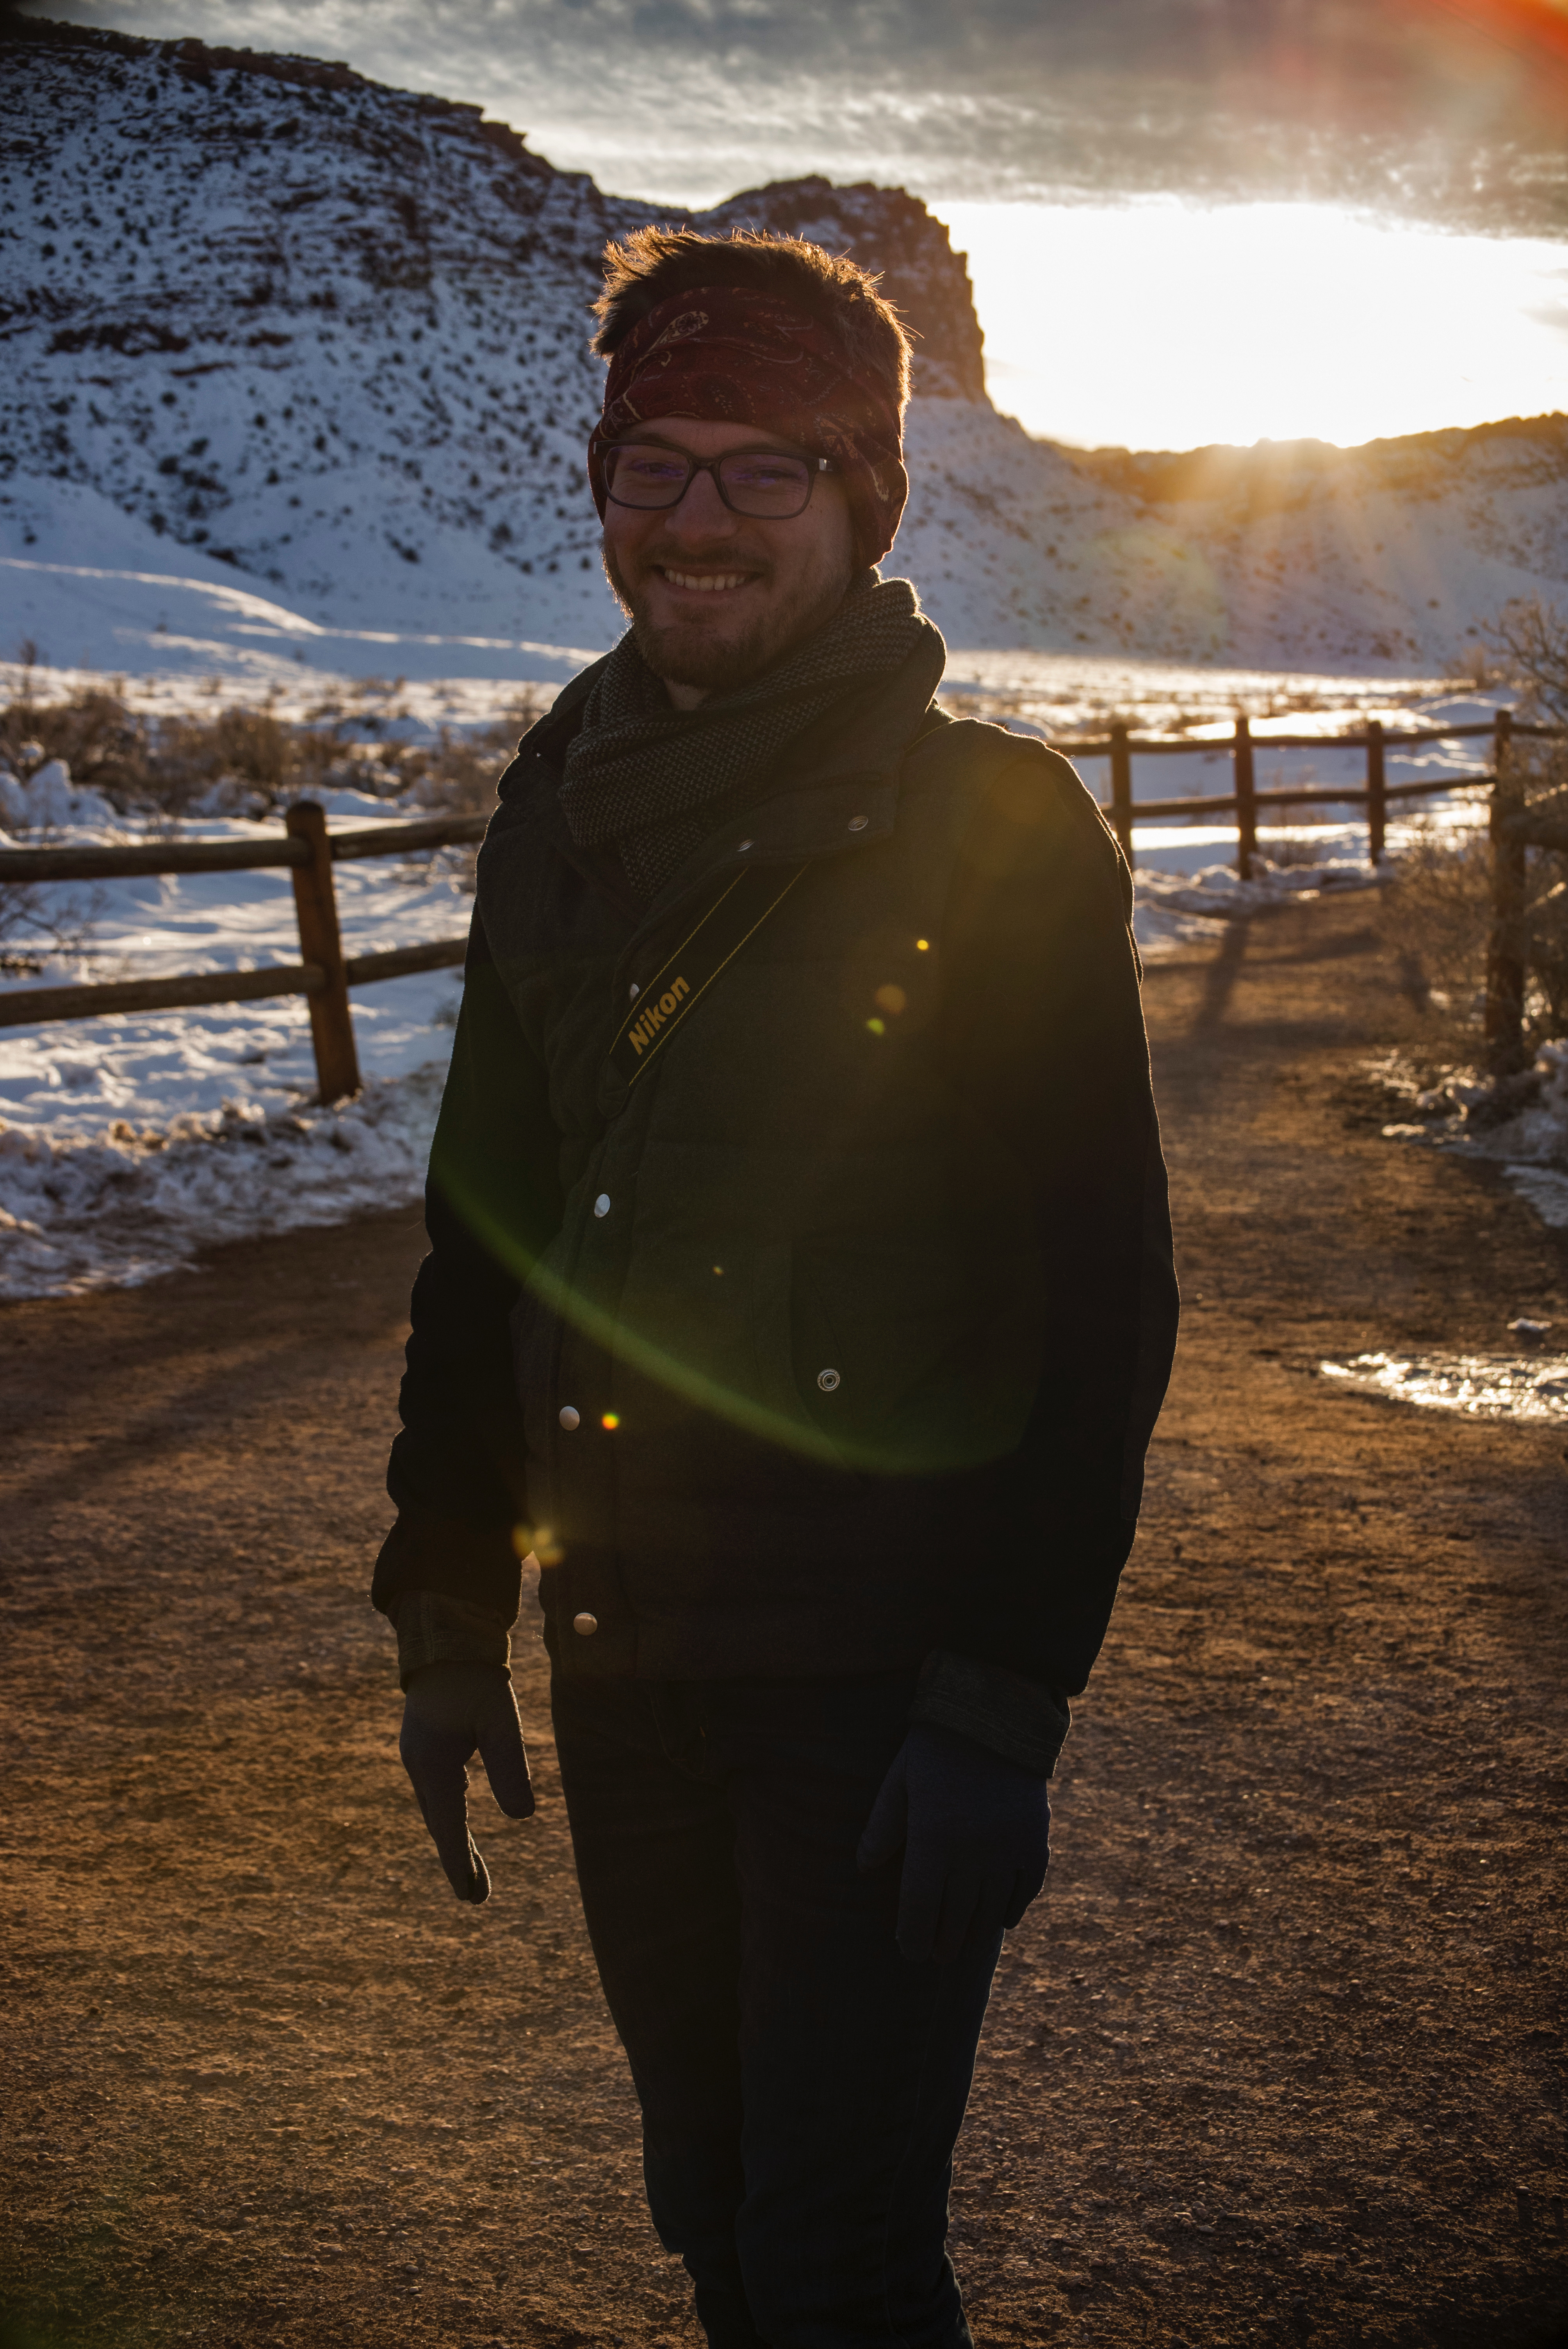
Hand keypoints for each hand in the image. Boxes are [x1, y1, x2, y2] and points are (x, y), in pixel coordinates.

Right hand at [400, 1662, 534, 1903]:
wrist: (448, 1641)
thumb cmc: (476, 1679)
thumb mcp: (500, 1722)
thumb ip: (510, 1766)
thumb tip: (523, 1816)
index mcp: (432, 1764)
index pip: (448, 1826)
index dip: (460, 1863)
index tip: (470, 1896)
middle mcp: (419, 1765)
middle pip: (440, 1823)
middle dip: (458, 1860)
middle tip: (475, 1898)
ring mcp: (419, 1756)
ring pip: (438, 1809)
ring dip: (453, 1840)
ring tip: (472, 1875)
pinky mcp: (427, 1746)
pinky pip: (438, 1791)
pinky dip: (450, 1815)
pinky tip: (458, 1826)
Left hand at [857, 1721, 1049, 1963]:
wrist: (995, 1715)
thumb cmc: (936, 1748)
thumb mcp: (900, 1781)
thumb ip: (882, 1827)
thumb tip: (863, 1867)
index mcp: (932, 1839)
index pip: (919, 1907)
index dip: (912, 1936)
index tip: (909, 1951)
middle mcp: (972, 1852)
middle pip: (956, 1917)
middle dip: (943, 1943)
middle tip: (936, 1955)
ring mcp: (1007, 1849)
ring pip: (991, 1911)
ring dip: (976, 1934)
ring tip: (964, 1944)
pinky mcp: (1036, 1841)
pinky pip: (1026, 1889)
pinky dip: (1013, 1910)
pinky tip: (1001, 1920)